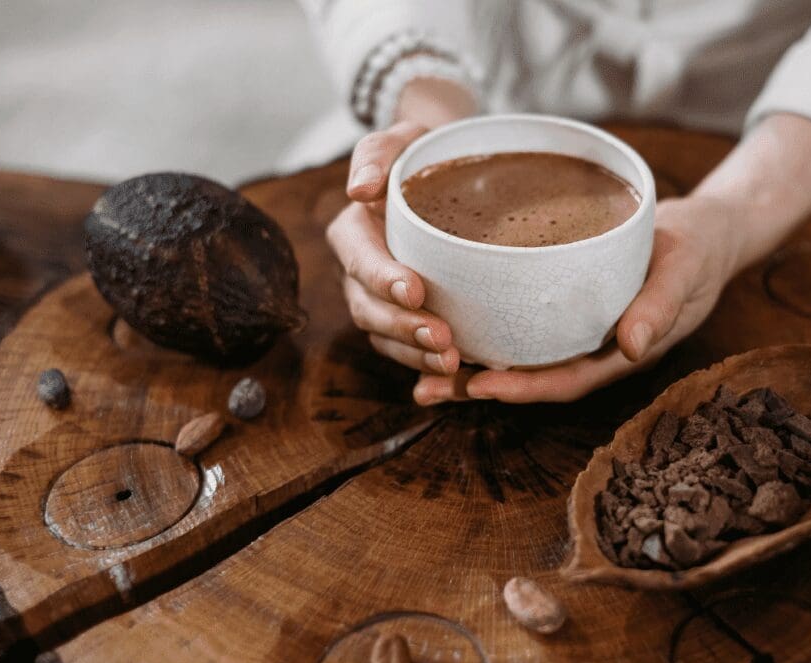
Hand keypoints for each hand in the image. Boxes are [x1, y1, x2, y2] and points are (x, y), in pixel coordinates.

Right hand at [327, 121, 461, 377]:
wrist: (447, 175)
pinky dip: (425, 366)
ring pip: (385, 337)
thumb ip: (377, 155)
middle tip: (442, 339)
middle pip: (369, 309)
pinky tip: (456, 375)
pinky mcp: (405, 319)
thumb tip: (358, 189)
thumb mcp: (402, 139)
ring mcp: (380, 301)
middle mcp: (360, 273)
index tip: (415, 290)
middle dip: (402, 327)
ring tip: (451, 362)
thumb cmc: (423, 154)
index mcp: (354, 233)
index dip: (382, 278)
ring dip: (415, 354)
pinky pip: (407, 350)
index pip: (359, 259)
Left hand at [413, 196, 739, 403]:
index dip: (523, 387)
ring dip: (470, 365)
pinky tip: (446, 321)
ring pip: (518, 356)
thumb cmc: (697, 251)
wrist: (704, 232)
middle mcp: (591, 349)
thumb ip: (661, 305)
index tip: (479, 384)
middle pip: (529, 377)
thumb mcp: (685, 270)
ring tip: (416, 367)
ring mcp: (576, 331)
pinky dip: (486, 329)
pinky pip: (520, 326)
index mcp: (620, 352)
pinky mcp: (563, 307)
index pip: (565, 381)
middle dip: (477, 387)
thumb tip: (633, 346)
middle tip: (423, 387)